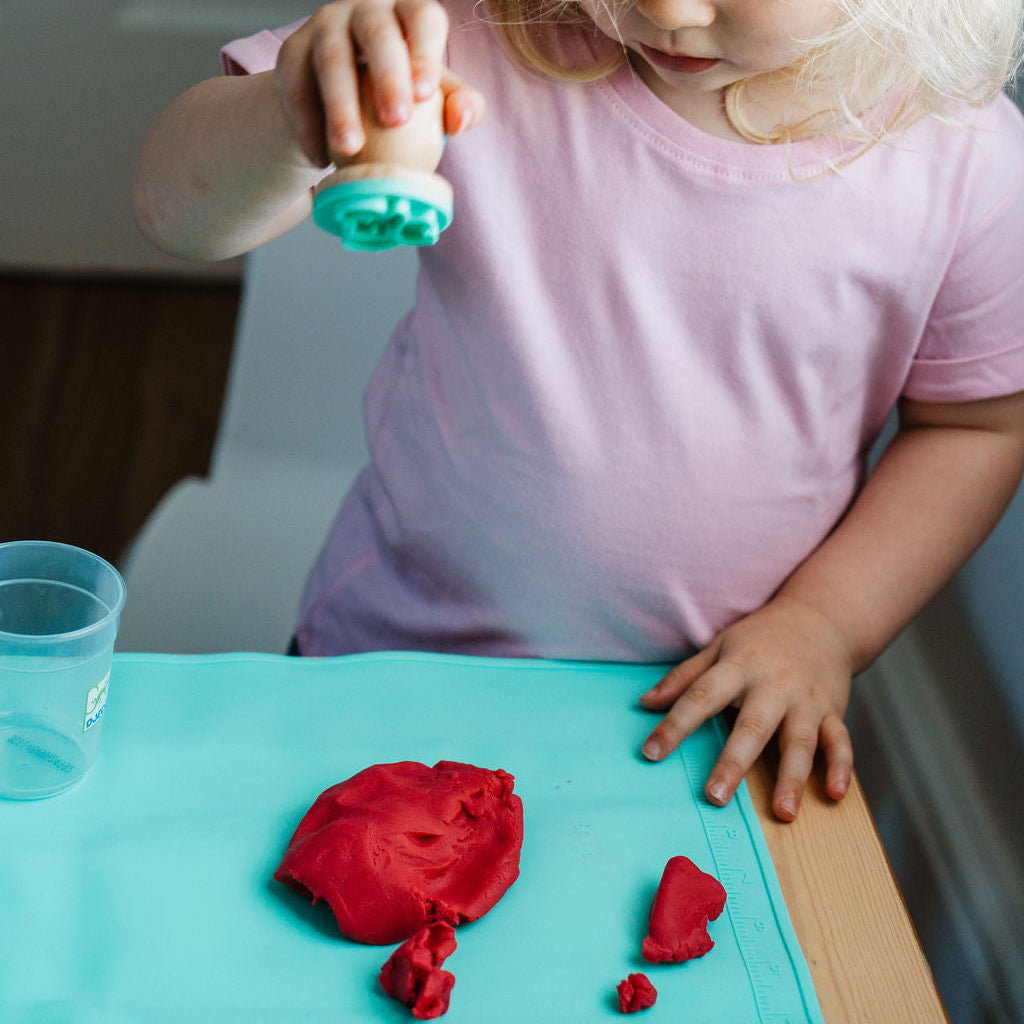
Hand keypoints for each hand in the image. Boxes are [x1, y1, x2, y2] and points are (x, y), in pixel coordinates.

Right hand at [275, 0, 484, 164]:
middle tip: (395, 122)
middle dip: (387, 76)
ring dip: (341, 106)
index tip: (424, 96)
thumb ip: (458, 106)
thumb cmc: (399, 103)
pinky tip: (320, 157)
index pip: (422, 18)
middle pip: (377, 32)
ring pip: (331, 59)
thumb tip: (462, 119)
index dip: (425, 52)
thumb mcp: (433, 103)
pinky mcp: (291, 52)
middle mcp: (365, 12)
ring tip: (349, 150)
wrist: (339, 110)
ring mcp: (325, 27)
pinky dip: (308, 123)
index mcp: (407, 17)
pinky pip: (296, 85)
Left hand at [639, 596, 854, 820]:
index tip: (651, 752)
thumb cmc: (760, 639)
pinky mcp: (833, 711)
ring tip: (783, 812)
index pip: (701, 696)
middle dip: (734, 763)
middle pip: (753, 726)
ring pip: (800, 741)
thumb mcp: (719, 646)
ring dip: (792, 778)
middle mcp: (773, 685)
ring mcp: (806, 700)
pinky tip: (834, 794)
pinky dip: (841, 768)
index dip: (675, 725)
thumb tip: (644, 703)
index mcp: (738, 667)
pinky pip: (840, 742)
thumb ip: (684, 677)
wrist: (820, 619)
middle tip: (715, 796)